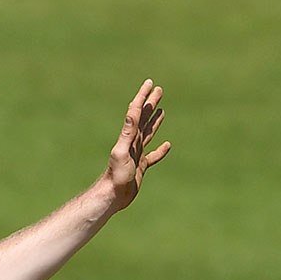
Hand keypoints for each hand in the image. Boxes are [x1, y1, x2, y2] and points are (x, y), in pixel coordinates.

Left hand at [104, 79, 169, 208]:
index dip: (143, 96)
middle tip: (158, 90)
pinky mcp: (141, 167)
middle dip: (150, 103)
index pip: (136, 111)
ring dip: (155, 121)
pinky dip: (160, 150)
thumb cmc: (116, 176)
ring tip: (162, 111)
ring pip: (148, 133)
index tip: (150, 83)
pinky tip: (167, 145)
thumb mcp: (121, 151)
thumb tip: (132, 111)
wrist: (113, 196)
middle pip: (144, 119)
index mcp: (129, 136)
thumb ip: (127, 132)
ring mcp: (137, 154)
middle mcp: (133, 143)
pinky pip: (153, 156)